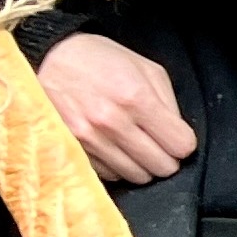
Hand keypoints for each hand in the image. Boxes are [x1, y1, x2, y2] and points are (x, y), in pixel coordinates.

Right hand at [36, 32, 194, 185]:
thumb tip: (179, 137)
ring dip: (143, 166)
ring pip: (135, 176)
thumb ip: (169, 104)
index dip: (184, 143)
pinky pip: (108, 175)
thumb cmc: (102, 61)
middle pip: (160, 166)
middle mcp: (112, 122)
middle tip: (161, 146)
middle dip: (167, 159)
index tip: (178, 138)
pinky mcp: (71, 148)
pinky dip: (117, 167)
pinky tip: (116, 149)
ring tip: (137, 147)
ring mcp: (88, 138)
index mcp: (137, 99)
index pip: (180, 145)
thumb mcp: (148, 69)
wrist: (52, 59)